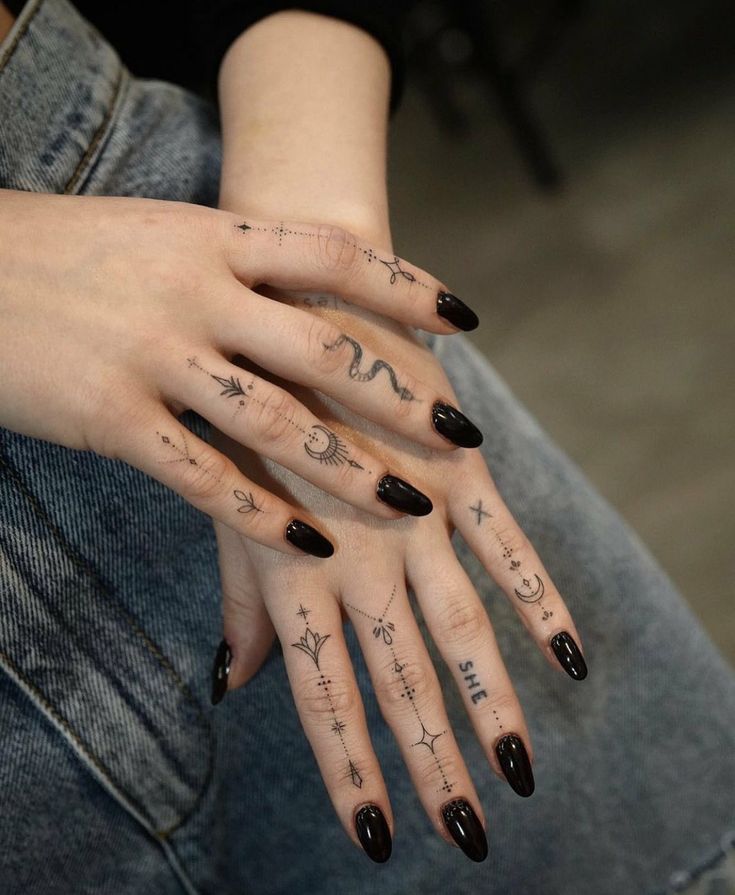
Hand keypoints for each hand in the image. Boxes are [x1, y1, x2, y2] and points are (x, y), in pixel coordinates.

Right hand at [0, 189, 483, 555]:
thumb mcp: (156, 236)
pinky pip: (206, 477)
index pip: (331, 255)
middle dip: (400, 395)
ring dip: (352, 469)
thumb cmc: (66, 254)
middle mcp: (193, 292)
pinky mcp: (111, 419)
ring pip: (278, 423)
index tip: (464, 320)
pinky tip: (312, 544)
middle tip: (460, 432)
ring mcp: (154, 356)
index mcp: (210, 239)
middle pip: (324, 350)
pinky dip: (265, 516)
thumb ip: (229, 267)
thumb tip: (302, 299)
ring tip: (411, 502)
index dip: (404, 287)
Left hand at [213, 290, 586, 861]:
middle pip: (399, 679)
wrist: (292, 304)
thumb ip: (239, 602)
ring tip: (519, 772)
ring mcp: (414, 514)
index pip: (323, 695)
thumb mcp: (224, 507)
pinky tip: (570, 660)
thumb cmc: (246, 413)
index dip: (351, 771)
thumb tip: (233, 686)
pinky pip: (506, 548)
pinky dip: (540, 603)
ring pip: (459, 629)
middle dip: (432, 763)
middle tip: (468, 838)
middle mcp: (356, 555)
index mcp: (291, 571)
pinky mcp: (457, 470)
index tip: (377, 838)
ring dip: (492, 705)